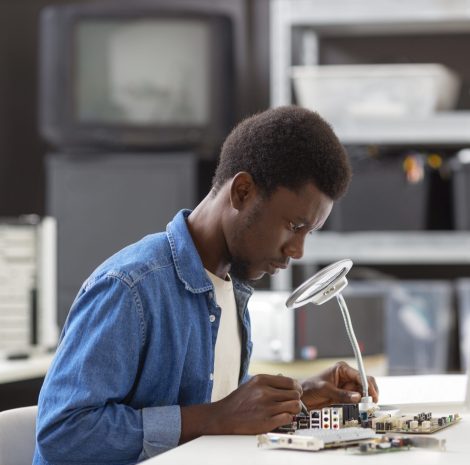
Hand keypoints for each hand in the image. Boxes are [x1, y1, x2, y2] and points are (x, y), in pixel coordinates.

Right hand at [180, 374, 302, 441]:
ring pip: (295, 406)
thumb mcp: (251, 384)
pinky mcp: (266, 422)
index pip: (290, 381)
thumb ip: (268, 382)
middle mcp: (265, 392)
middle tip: (292, 403)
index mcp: (261, 380)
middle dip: (296, 399)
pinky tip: (281, 418)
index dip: (296, 387)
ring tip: (289, 411)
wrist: (224, 417)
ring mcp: (266, 407)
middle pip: (295, 394)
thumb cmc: (238, 401)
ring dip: (295, 410)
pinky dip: (288, 419)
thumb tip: (285, 379)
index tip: (296, 391)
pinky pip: (288, 418)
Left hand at [301, 361, 378, 409]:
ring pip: (363, 392)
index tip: (372, 395)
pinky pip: (357, 399)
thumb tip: (357, 397)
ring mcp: (347, 386)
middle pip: (365, 383)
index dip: (368, 385)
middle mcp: (346, 376)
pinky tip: (360, 408)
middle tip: (370, 403)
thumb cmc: (310, 387)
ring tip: (365, 407)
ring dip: (365, 400)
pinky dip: (360, 404)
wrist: (303, 397)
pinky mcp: (346, 395)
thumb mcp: (325, 389)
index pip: (360, 375)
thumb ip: (341, 394)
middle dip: (369, 393)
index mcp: (342, 369)